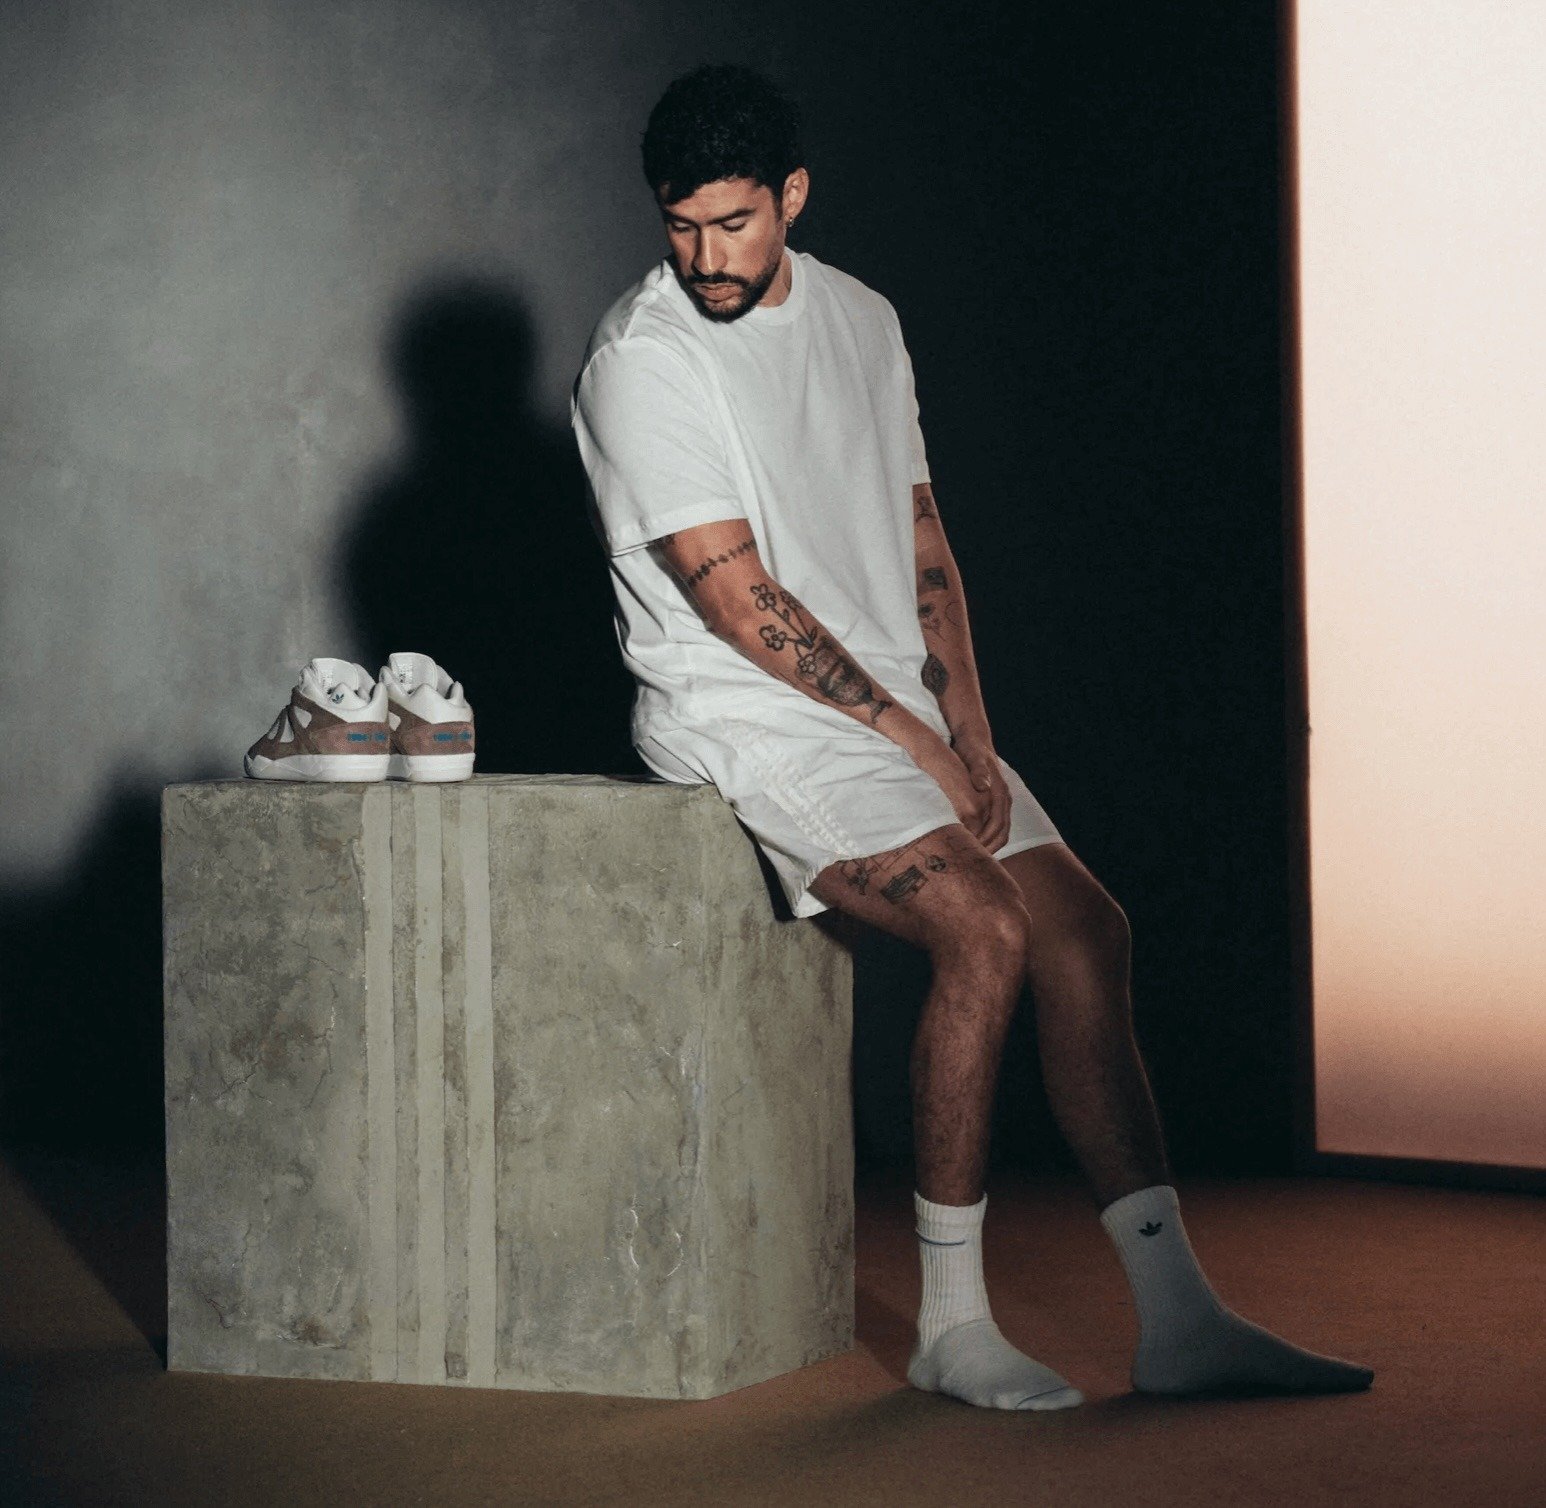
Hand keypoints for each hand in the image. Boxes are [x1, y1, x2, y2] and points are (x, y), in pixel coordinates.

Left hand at [908, 727, 1008, 851]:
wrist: (975, 740)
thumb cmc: (971, 750)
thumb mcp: (973, 757)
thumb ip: (979, 771)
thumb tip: (983, 786)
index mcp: (1001, 792)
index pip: (998, 824)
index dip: (987, 840)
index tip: (974, 853)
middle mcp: (1004, 799)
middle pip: (1001, 833)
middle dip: (989, 849)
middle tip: (972, 864)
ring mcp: (1000, 802)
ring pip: (1000, 832)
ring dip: (989, 847)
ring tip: (973, 861)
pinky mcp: (993, 803)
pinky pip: (994, 827)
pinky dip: (987, 839)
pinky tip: (974, 846)